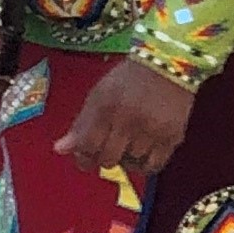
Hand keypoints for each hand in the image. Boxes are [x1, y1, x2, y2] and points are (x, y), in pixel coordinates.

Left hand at [58, 58, 195, 184]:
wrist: (168, 65)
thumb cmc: (128, 80)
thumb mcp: (99, 95)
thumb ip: (80, 124)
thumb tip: (60, 150)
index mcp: (106, 107)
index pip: (88, 146)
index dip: (83, 157)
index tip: (84, 157)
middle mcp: (129, 120)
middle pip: (108, 159)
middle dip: (103, 158)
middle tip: (106, 149)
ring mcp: (152, 130)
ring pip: (130, 164)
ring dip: (125, 159)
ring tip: (127, 143)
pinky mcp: (173, 137)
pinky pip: (152, 166)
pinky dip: (144, 165)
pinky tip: (141, 153)